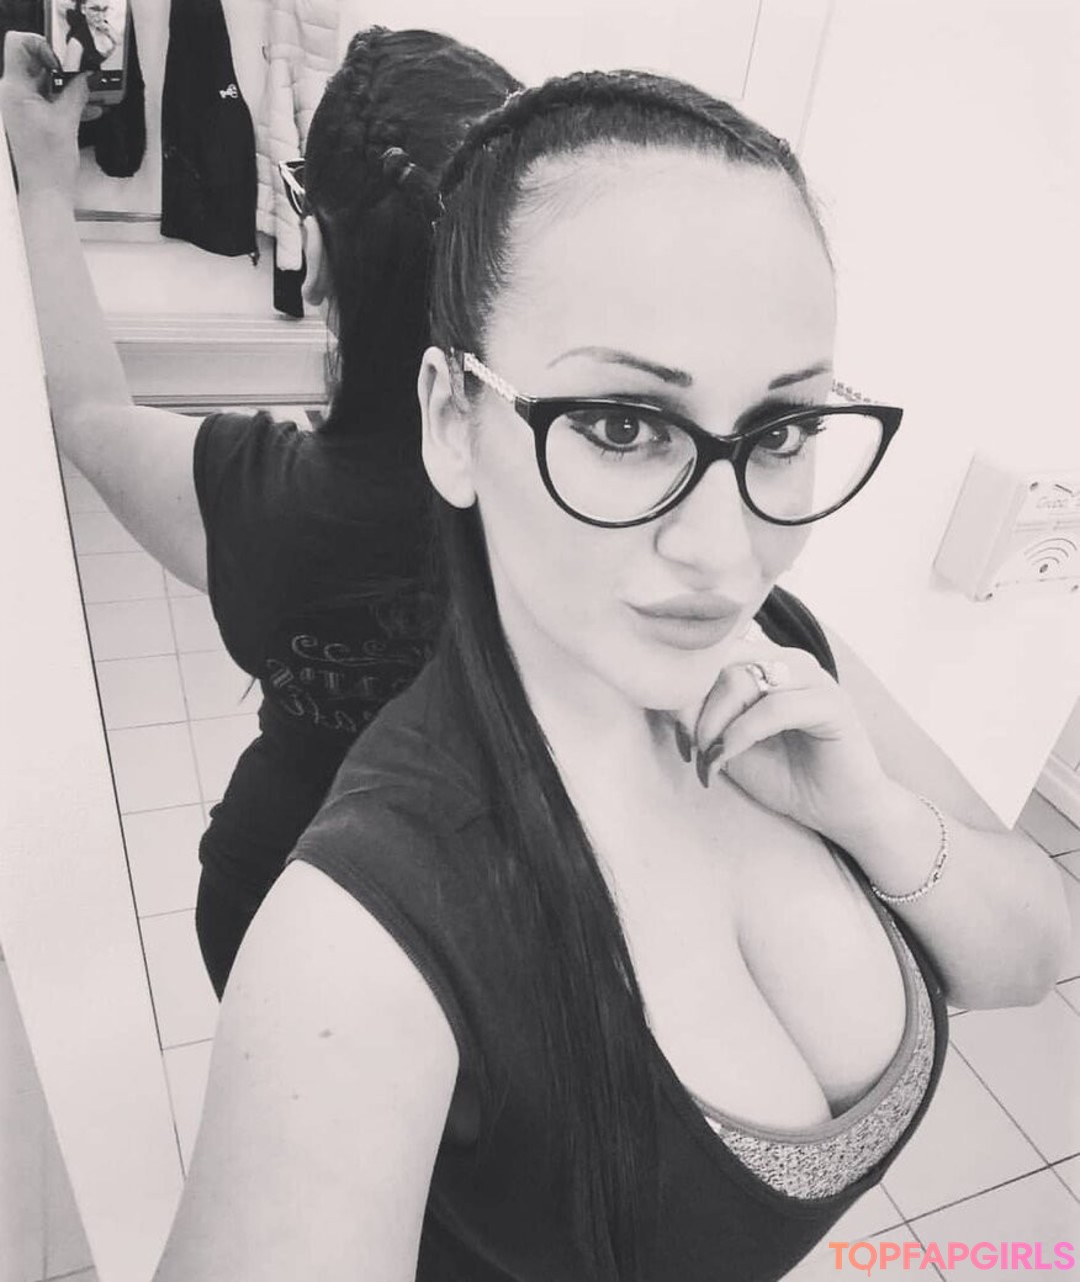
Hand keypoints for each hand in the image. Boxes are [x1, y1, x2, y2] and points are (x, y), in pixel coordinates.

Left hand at [0, 32, 93, 200]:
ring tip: (90, 92)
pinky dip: (66, 100)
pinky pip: (49, 99)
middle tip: (82, 74)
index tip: (64, 61)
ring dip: (67, 84)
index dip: (43, 45)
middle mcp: (13, 93)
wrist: (46, 192)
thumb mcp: (67, 122)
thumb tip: (86, 74)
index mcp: (14, 89)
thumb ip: (76, 92)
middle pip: (34, 61)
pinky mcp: (31, 117)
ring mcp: (21, 105)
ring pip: (45, 81)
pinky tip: (88, 108)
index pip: (19, 44)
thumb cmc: (48, 164)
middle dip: (61, 65)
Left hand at [675, 627, 896, 846]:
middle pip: (719, 661)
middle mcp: (787, 660)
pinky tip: (726, 758)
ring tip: (709, 756)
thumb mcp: (727, 743)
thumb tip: (659, 698)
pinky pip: (773, 708)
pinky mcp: (830, 703)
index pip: (710, 654)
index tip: (677, 736)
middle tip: (689, 747)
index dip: (682, 690)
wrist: (838, 810)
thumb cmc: (783, 775)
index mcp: (764, 661)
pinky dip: (740, 735)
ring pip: (740, 680)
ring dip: (713, 722)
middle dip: (693, 706)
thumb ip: (699, 717)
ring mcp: (812, 677)